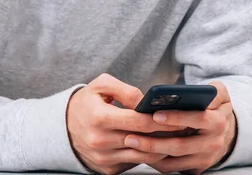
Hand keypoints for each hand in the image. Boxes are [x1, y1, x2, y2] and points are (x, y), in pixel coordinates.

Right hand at [66, 74, 180, 174]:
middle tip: (187, 126)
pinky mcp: (108, 169)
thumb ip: (126, 90)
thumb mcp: (101, 85)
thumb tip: (147, 102)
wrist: (65, 126)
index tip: (179, 116)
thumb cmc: (87, 102)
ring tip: (178, 137)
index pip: (138, 121)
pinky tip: (161, 145)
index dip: (161, 119)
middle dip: (168, 134)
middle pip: (144, 140)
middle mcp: (100, 141)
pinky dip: (149, 155)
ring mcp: (104, 158)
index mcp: (99, 118)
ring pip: (143, 157)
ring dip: (163, 148)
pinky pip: (136, 164)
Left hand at [127, 82, 236, 174]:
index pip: (197, 119)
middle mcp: (212, 143)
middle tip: (132, 135)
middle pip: (181, 145)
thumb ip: (213, 90)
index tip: (155, 114)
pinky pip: (173, 168)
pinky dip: (156, 161)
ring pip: (174, 159)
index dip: (176, 117)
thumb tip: (198, 92)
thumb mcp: (221, 94)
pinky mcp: (197, 168)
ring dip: (151, 153)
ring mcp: (204, 158)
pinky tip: (140, 152)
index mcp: (218, 122)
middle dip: (155, 141)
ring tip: (131, 143)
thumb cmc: (216, 108)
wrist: (227, 133)